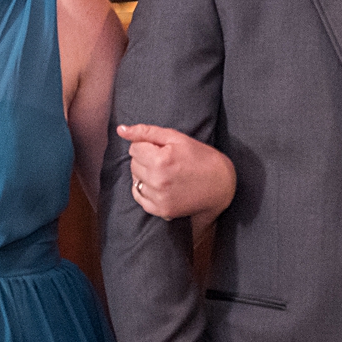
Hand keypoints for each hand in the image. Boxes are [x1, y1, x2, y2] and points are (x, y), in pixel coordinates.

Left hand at [120, 124, 235, 221]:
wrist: (221, 184)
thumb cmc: (200, 157)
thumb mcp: (176, 138)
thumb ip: (146, 132)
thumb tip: (120, 130)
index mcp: (161, 160)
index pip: (134, 148)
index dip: (148, 146)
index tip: (163, 149)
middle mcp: (158, 181)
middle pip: (133, 164)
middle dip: (145, 159)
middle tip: (166, 160)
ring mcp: (159, 198)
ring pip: (135, 180)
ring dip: (145, 175)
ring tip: (165, 173)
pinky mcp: (162, 211)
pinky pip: (139, 197)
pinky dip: (145, 190)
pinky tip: (160, 185)